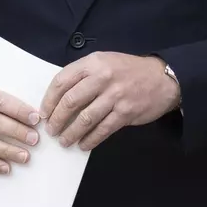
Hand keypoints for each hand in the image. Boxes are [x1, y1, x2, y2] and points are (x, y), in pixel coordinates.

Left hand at [40, 52, 180, 151]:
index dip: (50, 99)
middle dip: (57, 119)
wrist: (162, 78)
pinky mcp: (125, 113)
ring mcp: (114, 96)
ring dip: (71, 133)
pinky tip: (83, 145)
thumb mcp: (104, 61)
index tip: (44, 112)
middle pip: (70, 101)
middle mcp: (102, 78)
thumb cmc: (128, 70)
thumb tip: (61, 96)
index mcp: (93, 63)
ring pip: (85, 118)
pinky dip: (90, 140)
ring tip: (64, 141)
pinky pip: (102, 130)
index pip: (62, 80)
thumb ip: (84, 74)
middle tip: (51, 130)